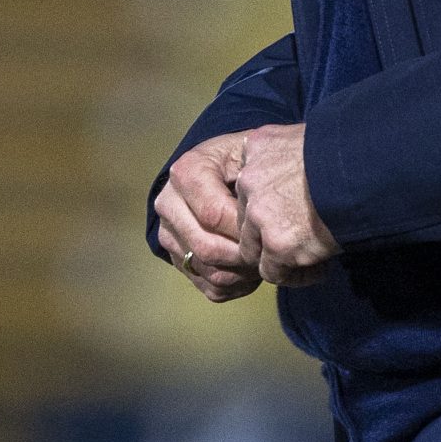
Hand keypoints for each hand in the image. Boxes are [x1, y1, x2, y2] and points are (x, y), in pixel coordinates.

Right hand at [152, 133, 261, 301]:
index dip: (246, 230)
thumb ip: (258, 175)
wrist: (222, 170)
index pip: (214, 215)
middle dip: (245, 257)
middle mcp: (168, 204)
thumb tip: (265, 210)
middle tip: (272, 254)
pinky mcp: (176, 258)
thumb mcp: (252, 155)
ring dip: (243, 274)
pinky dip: (236, 285)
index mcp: (185, 173)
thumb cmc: (245, 162)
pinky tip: (253, 270)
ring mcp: (168, 234)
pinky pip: (208, 286)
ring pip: (208, 271)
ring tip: (266, 261)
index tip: (273, 232)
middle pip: (207, 248)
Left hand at [236, 123, 338, 285]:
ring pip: (254, 247)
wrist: (368, 171)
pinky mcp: (276, 244)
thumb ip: (291, 154)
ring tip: (310, 259)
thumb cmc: (352, 152)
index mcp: (258, 146)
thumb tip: (299, 173)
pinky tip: (318, 270)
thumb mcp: (309, 138)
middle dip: (269, 231)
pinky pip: (273, 272)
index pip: (248, 182)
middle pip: (247, 216)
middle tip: (301, 238)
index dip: (268, 201)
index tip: (293, 210)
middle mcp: (250, 179)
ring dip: (278, 256)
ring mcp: (259, 213)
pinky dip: (295, 276)